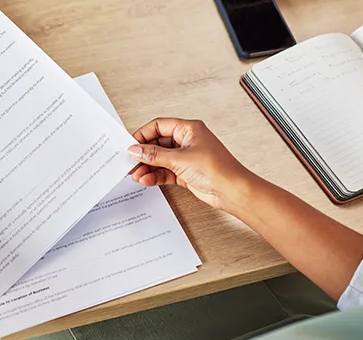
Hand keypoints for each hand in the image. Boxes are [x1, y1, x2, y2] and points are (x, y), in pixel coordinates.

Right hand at [127, 118, 257, 210]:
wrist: (232, 191)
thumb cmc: (217, 169)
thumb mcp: (180, 159)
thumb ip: (154, 155)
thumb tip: (136, 150)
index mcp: (189, 129)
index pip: (159, 126)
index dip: (143, 134)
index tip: (131, 145)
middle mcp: (187, 141)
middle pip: (157, 143)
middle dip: (143, 154)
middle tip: (130, 162)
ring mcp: (186, 157)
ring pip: (160, 159)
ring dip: (147, 167)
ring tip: (136, 174)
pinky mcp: (185, 172)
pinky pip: (165, 171)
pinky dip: (155, 176)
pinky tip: (146, 180)